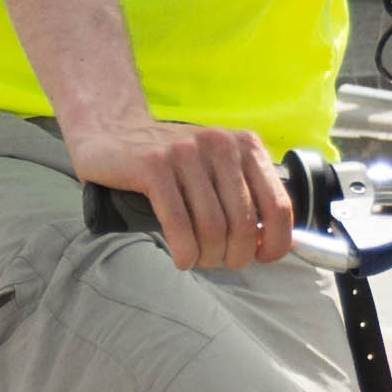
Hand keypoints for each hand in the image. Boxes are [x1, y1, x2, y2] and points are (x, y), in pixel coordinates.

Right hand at [67, 115, 292, 270]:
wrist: (111, 130)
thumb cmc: (171, 161)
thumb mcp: (216, 167)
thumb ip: (246, 196)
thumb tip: (279, 242)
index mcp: (245, 146)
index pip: (279, 206)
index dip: (276, 243)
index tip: (262, 258)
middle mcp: (221, 145)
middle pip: (245, 225)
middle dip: (235, 256)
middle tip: (219, 261)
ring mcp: (186, 153)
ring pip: (212, 228)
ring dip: (207, 257)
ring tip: (198, 259)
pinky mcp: (153, 165)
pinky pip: (178, 223)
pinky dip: (184, 252)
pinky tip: (182, 259)